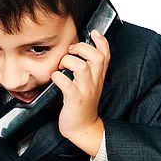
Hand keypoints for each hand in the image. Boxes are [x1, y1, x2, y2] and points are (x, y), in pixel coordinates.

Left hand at [50, 29, 110, 156]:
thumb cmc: (82, 106)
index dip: (101, 41)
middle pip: (96, 57)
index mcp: (98, 77)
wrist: (83, 128)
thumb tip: (76, 54)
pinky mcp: (74, 100)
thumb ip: (87, 70)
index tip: (93, 32)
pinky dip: (58, 77)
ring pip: (82, 67)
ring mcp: (85, 91)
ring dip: (69, 62)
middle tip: (70, 52)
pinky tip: (54, 77)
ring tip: (62, 66)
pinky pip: (67, 84)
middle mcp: (94, 82)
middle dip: (82, 48)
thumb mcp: (89, 85)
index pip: (106, 55)